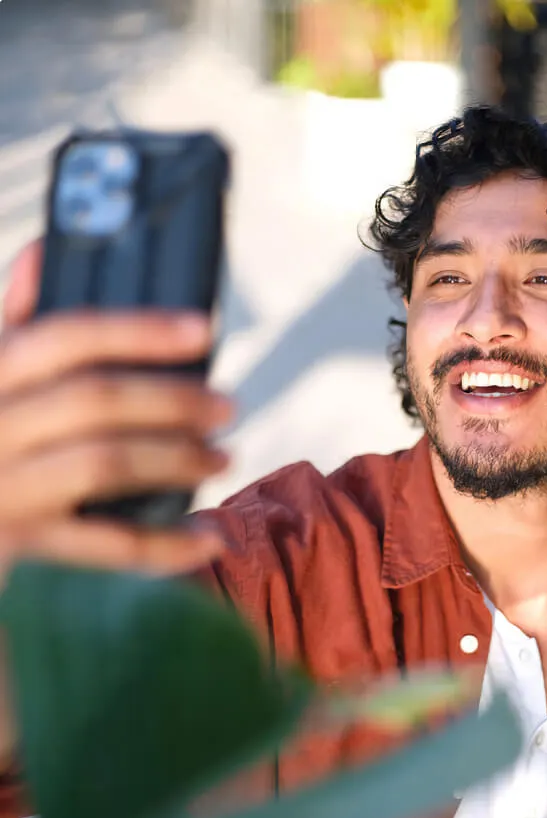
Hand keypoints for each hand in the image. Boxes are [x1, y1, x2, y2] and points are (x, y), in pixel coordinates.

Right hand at [0, 239, 233, 581]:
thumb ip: (13, 321)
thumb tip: (42, 249)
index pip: (65, 336)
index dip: (139, 330)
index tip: (204, 329)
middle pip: (95, 400)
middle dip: (172, 399)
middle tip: (228, 407)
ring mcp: (2, 486)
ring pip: (103, 463)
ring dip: (176, 460)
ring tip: (222, 459)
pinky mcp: (18, 542)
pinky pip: (104, 544)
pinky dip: (163, 544)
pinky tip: (206, 539)